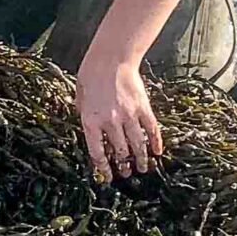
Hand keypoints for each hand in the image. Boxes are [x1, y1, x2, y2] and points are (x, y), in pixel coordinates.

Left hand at [76, 53, 164, 182]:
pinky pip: (152, 129)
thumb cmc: (91, 75)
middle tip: (125, 173)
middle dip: (122, 165)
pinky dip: (156, 142)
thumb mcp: (79, 96)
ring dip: (140, 159)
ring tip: (141, 168)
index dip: (103, 168)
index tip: (107, 176)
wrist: (111, 58)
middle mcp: (110, 122)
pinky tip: (157, 152)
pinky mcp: (143, 108)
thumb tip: (90, 129)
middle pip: (119, 151)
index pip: (97, 152)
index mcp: (91, 121)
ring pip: (137, 144)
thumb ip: (83, 114)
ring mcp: (129, 115)